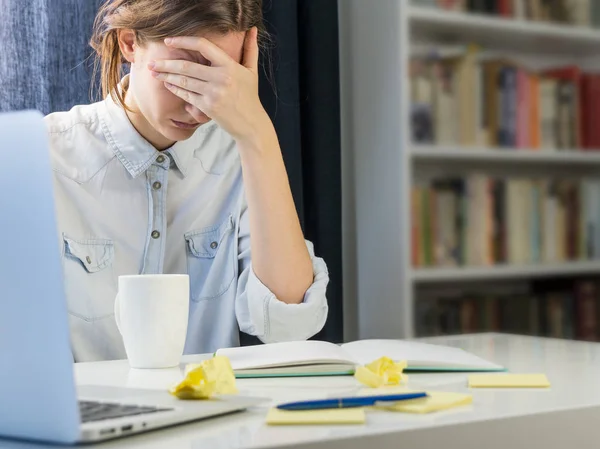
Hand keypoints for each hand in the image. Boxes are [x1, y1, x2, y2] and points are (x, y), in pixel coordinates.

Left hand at [149, 27, 267, 141]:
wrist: (251, 123)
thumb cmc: (250, 96)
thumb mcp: (252, 71)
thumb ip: (251, 49)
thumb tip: (253, 30)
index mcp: (230, 66)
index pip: (203, 46)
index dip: (183, 41)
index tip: (169, 42)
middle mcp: (221, 78)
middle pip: (186, 66)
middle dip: (166, 64)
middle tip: (152, 62)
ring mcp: (213, 93)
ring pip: (183, 81)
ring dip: (166, 76)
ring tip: (154, 72)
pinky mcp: (207, 107)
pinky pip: (186, 95)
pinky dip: (175, 89)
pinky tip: (167, 84)